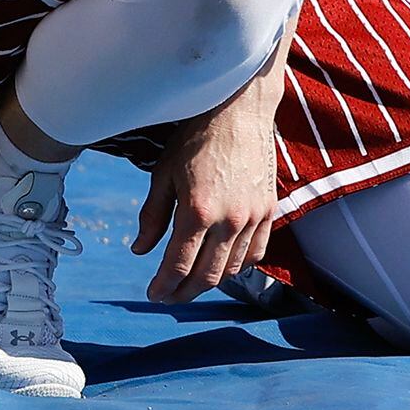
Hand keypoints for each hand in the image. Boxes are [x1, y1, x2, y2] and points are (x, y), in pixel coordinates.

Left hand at [131, 88, 278, 302]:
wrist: (239, 112)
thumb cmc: (196, 139)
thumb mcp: (163, 174)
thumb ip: (153, 216)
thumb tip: (139, 250)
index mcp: (198, 211)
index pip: (179, 264)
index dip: (164, 285)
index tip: (152, 294)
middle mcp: (229, 220)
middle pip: (207, 276)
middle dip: (184, 292)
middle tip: (169, 296)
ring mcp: (253, 218)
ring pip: (232, 269)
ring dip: (210, 282)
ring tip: (191, 283)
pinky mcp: (269, 212)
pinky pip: (256, 253)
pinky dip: (238, 266)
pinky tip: (222, 264)